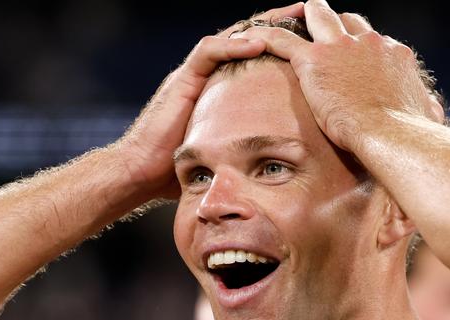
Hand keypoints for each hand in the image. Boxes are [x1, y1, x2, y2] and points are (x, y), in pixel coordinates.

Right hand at [114, 3, 304, 200]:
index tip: (309, 37)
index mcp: (219, 87)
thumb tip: (276, 161)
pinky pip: (208, 52)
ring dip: (260, 25)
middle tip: (305, 12)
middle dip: (276, 23)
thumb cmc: (177, 170)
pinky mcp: (182, 80)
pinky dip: (232, 45)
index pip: (252, 54)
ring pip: (229, 36)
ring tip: (288, 18)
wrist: (140, 173)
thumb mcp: (223, 153)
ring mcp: (193, 74)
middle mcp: (207, 75)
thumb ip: (244, 145)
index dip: (280, 42)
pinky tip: (257, 43)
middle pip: (245, 37)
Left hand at [237, 0, 442, 153]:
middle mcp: (369, 42)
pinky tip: (249, 41)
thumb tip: (434, 111)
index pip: (374, 40)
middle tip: (319, 34)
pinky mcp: (314, 60)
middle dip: (334, 24)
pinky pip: (281, 40)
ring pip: (317, 15)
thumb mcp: (427, 115)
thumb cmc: (411, 135)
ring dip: (302, 18)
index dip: (360, 47)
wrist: (393, 136)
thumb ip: (427, 108)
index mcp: (394, 54)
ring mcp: (341, 48)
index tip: (350, 58)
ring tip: (285, 22)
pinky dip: (265, 37)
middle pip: (349, 19)